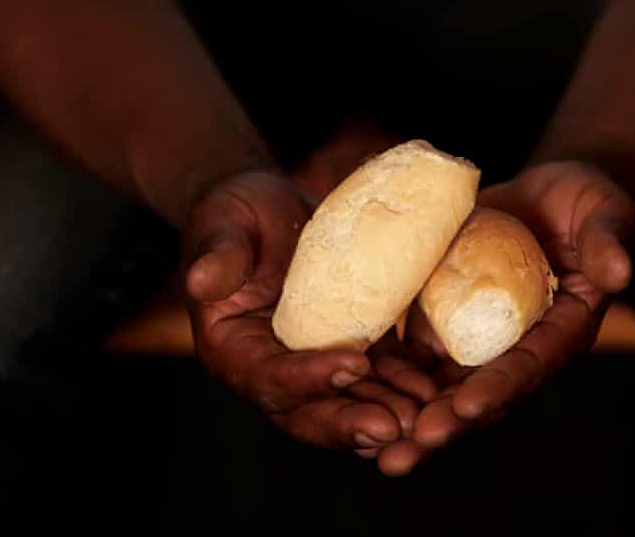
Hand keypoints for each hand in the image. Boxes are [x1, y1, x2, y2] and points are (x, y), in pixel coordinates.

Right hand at [182, 170, 425, 449]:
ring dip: (384, 411)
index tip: (351, 365)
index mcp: (233, 347)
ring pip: (348, 401)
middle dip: (350, 421)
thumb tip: (200, 281)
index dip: (307, 377)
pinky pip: (377, 375)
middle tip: (393, 427)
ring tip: (421, 417)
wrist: (272, 208)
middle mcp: (273, 367)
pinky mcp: (350, 347)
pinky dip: (403, 384)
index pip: (268, 376)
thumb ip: (217, 254)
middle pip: (309, 409)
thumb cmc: (238, 213)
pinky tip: (433, 388)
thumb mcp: (223, 222)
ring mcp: (314, 362)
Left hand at [375, 161, 634, 474]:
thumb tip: (620, 274)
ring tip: (370, 445)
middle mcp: (518, 345)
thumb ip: (607, 242)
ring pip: (440, 384)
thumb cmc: (583, 201)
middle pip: (478, 392)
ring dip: (406, 415)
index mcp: (562, 330)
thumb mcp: (604, 212)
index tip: (463, 409)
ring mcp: (478, 337)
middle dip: (441, 424)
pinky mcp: (445, 319)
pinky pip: (414, 352)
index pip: (529, 366)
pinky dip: (387, 374)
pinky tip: (350, 391)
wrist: (543, 194)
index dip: (497, 389)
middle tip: (401, 453)